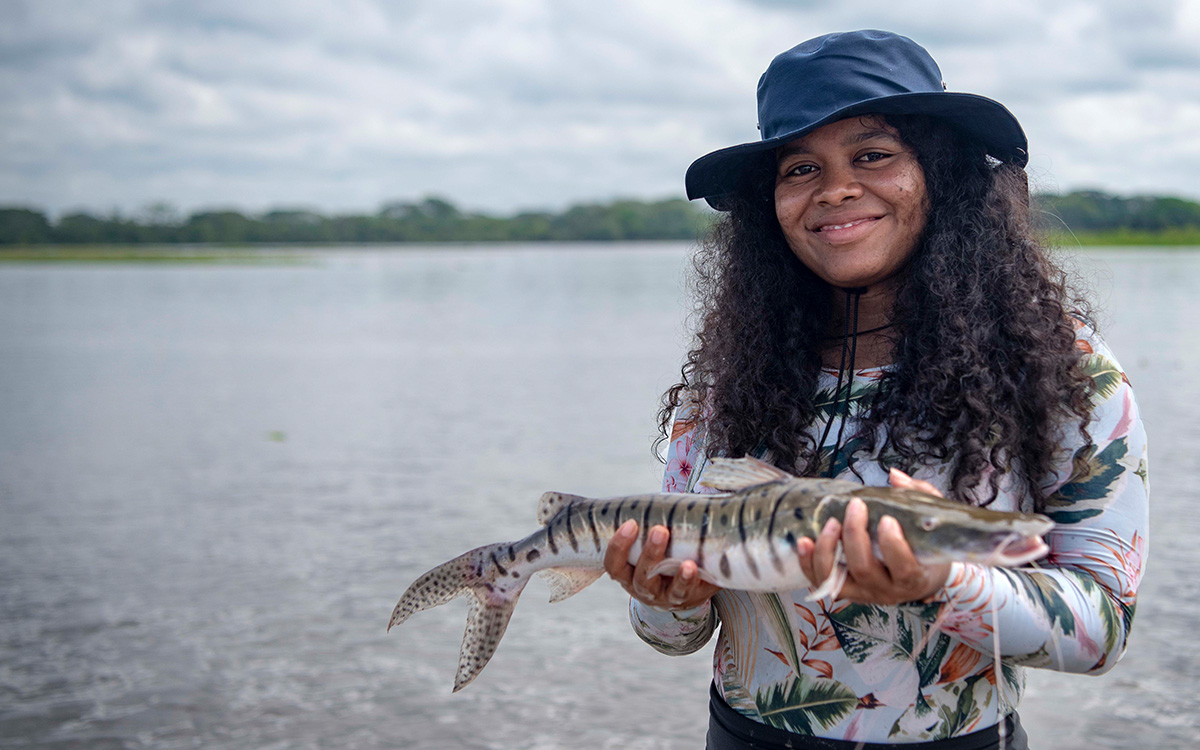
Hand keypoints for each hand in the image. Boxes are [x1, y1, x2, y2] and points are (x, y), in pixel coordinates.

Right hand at [604, 520, 719, 610]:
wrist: (675, 585)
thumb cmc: (656, 552)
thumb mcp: (642, 541)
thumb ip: (643, 520)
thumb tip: (640, 484)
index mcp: (628, 574)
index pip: (614, 565)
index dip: (619, 547)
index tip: (630, 523)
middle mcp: (645, 589)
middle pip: (644, 577)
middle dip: (651, 554)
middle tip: (660, 530)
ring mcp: (670, 597)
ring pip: (673, 592)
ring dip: (681, 578)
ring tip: (689, 564)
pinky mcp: (694, 599)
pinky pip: (700, 594)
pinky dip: (705, 582)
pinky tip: (710, 569)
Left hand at [796, 470, 949, 603]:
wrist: (921, 577)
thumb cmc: (926, 546)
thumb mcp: (931, 518)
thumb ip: (918, 494)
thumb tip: (894, 476)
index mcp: (914, 577)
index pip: (903, 568)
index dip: (893, 545)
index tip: (886, 520)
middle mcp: (887, 590)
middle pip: (864, 568)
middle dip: (855, 535)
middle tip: (855, 506)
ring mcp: (863, 593)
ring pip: (837, 579)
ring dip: (827, 549)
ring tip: (830, 523)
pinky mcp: (845, 591)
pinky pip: (821, 581)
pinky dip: (808, 562)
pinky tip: (805, 541)